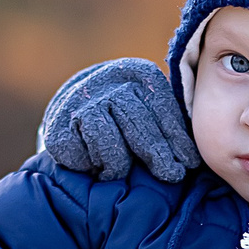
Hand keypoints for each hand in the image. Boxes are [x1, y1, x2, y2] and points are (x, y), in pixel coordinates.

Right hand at [39, 59, 200, 183]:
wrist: (76, 102)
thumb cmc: (128, 113)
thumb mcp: (150, 107)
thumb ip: (169, 124)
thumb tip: (190, 160)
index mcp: (138, 73)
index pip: (160, 107)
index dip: (176, 137)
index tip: (189, 162)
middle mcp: (107, 81)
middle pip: (136, 122)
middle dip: (156, 153)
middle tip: (172, 175)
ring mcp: (79, 103)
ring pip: (108, 142)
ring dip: (118, 164)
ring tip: (119, 171)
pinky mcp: (58, 127)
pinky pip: (82, 156)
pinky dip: (91, 166)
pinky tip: (94, 163)